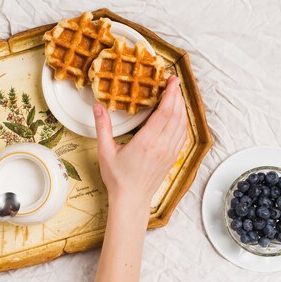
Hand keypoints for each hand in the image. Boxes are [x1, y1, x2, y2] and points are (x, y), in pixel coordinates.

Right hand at [92, 76, 187, 208]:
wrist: (132, 200)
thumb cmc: (118, 179)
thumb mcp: (105, 151)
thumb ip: (102, 127)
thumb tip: (97, 106)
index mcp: (147, 142)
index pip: (164, 112)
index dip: (170, 94)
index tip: (171, 81)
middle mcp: (162, 146)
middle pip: (176, 115)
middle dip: (177, 96)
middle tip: (174, 82)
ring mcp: (169, 153)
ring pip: (182, 125)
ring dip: (181, 108)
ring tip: (176, 95)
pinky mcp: (172, 158)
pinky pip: (182, 135)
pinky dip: (182, 122)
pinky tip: (179, 116)